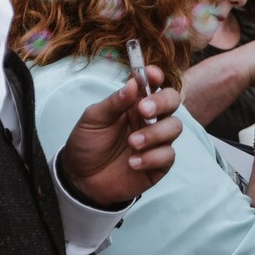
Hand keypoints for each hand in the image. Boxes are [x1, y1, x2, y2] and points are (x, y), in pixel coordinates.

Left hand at [58, 69, 183, 206]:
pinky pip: (168, 155)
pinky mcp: (159, 163)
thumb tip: (133, 83)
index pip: (152, 84)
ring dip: (154, 133)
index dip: (155, 77)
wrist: (81, 180)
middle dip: (162, 102)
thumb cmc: (86, 145)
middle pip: (172, 101)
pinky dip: (151, 158)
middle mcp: (149, 119)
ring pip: (174, 127)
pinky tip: (132, 163)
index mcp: (133, 104)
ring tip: (131, 143)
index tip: (151, 75)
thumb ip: (114, 102)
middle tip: (143, 110)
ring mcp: (156, 141)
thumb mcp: (93, 119)